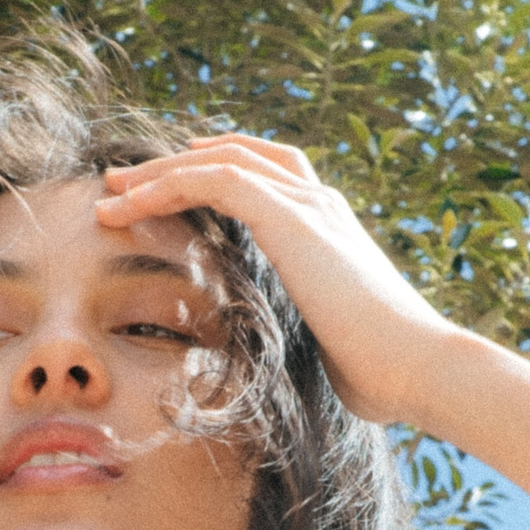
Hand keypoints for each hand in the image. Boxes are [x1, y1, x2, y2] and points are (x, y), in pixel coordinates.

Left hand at [96, 133, 463, 425]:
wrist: (417, 367)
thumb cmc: (381, 373)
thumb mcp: (329, 343)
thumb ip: (304, 331)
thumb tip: (285, 364)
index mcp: (330, 227)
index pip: (267, 174)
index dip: (213, 171)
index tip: (166, 187)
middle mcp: (320, 203)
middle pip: (237, 155)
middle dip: (175, 163)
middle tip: (122, 179)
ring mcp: (309, 205)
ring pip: (218, 160)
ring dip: (159, 172)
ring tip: (111, 190)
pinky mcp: (292, 217)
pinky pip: (216, 180)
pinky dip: (169, 184)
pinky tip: (132, 203)